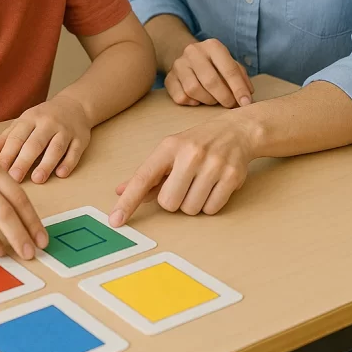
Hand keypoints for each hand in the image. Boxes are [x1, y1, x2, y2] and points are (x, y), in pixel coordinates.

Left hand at [0, 96, 90, 183]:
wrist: (75, 105)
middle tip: (14, 178)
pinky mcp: (81, 139)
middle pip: (35, 143)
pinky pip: (75, 151)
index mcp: (31, 119)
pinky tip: (61, 174)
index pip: (17, 137)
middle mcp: (48, 123)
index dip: (7, 154)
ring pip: (56, 147)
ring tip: (37, 179)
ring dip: (47, 163)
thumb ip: (7, 137)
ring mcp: (66, 131)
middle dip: (24, 161)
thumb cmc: (45, 117)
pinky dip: (69, 162)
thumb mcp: (24, 122)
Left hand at [109, 113, 251, 224]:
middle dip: (174, 201)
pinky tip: (214, 186)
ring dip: (193, 203)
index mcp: (170, 147)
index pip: (143, 178)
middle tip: (184, 184)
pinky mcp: (231, 176)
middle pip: (168, 203)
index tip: (115, 220)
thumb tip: (120, 191)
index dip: (128, 201)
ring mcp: (213, 164)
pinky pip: (211, 209)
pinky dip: (210, 204)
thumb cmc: (198, 144)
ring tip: (201, 183)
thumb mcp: (170, 152)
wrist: (237, 130)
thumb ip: (148, 175)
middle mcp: (190, 154)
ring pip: (190, 209)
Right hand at [165, 39, 253, 107]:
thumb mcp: (229, 64)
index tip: (246, 103)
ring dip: (208, 100)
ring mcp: (178, 64)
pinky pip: (181, 97)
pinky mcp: (168, 78)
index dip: (239, 89)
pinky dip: (192, 102)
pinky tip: (198, 99)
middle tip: (230, 105)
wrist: (187, 58)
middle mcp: (193, 52)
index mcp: (212, 46)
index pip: (229, 69)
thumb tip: (247, 97)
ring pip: (194, 90)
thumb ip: (240, 77)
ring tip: (213, 99)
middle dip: (224, 97)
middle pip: (210, 81)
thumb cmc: (214, 64)